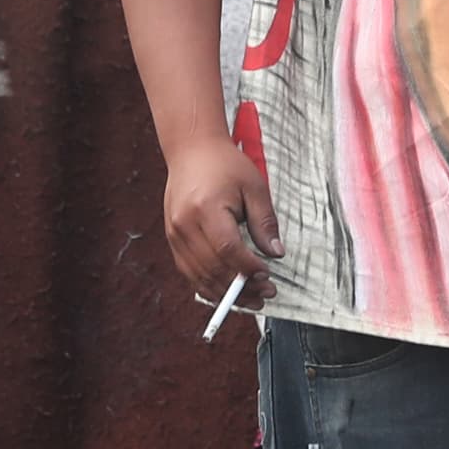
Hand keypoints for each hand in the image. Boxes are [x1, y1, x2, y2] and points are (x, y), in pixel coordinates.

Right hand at [162, 132, 278, 304]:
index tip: (267, 275)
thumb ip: (264, 221)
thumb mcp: (254, 187)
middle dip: (241, 287)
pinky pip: (189, 272)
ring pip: (199, 276)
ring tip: (252, 298)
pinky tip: (227, 290)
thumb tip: (275, 253)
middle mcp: (185, 224)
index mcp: (206, 208)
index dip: (248, 268)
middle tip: (266, 293)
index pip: (227, 249)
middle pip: (213, 268)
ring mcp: (175, 234)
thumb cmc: (224, 165)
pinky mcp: (172, 239)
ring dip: (226, 293)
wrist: (191, 151)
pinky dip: (208, 285)